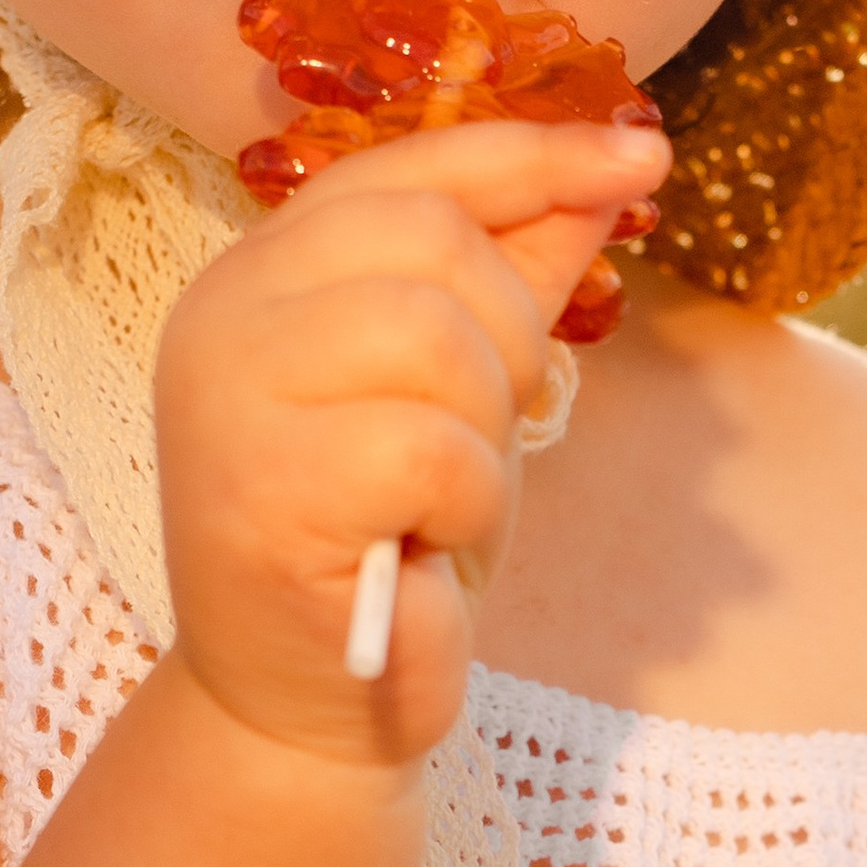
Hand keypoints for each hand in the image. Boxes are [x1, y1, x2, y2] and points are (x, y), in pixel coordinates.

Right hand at [155, 115, 669, 766]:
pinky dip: (462, 504)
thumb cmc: (386, 542)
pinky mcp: (256, 489)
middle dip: (508, 334)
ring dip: (484, 431)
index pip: (405, 169)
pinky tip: (418, 548)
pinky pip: (425, 449)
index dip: (532, 157)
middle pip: (430, 236)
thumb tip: (610, 166)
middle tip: (487, 430)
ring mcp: (226, 397)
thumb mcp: (465, 388)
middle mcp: (223, 312)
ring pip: (431, 334)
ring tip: (440, 500)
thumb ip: (516, 273)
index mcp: (263, 274)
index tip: (643, 156)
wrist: (311, 710)